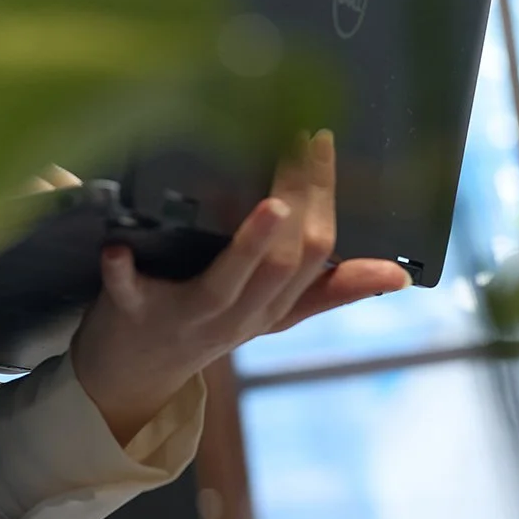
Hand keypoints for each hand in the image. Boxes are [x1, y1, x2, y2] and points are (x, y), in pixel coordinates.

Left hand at [68, 131, 411, 444]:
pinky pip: (130, 296)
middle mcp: (237, 315)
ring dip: (250, 246)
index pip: (316, 254)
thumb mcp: (273, 315)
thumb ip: (330, 290)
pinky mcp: (131, 315)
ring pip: (228, 284)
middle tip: (299, 142)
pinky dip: (124, 273)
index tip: (322, 140)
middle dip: (299, 206)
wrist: (131, 377)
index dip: (325, 199)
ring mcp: (185, 317)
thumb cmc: (206, 325)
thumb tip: (400, 274)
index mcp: (273, 308)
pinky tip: (118, 248)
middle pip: (283, 266)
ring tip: (272, 206)